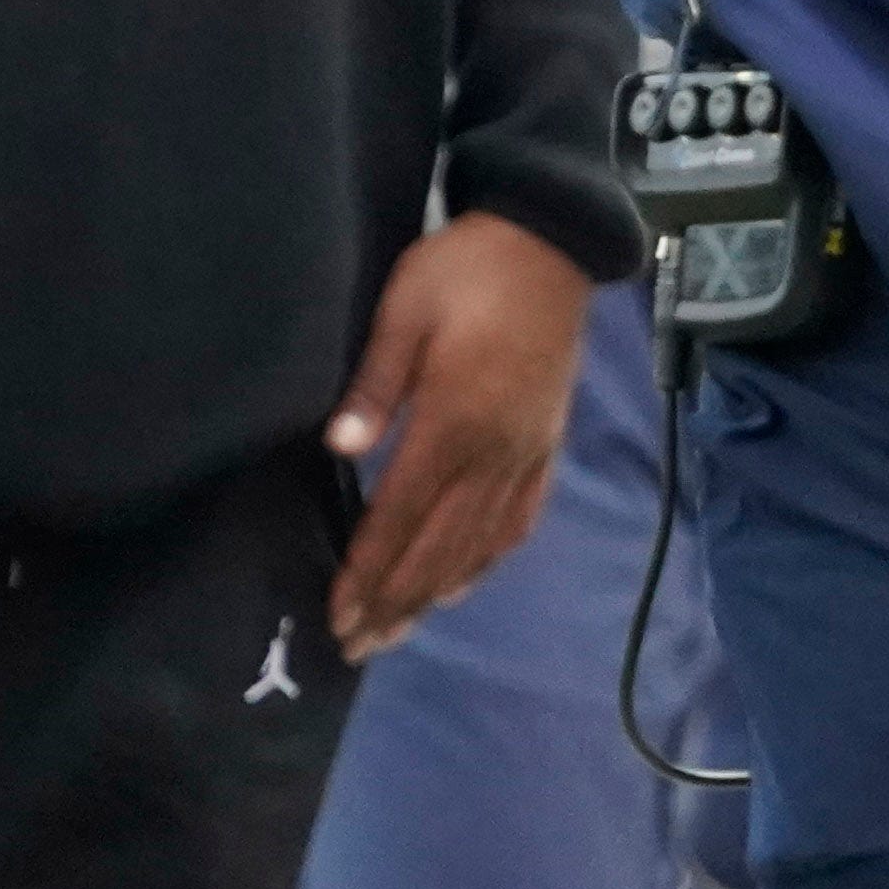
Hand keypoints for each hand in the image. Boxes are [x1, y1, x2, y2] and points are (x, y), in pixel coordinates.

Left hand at [325, 212, 595, 656]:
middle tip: (356, 647)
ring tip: (397, 632)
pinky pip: (518, 519)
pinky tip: (462, 583)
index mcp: (454, 418)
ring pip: (478, 544)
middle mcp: (494, 450)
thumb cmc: (466, 267)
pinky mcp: (547, 444)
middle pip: (438, 546)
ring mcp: (526, 451)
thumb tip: (340, 448)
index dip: (368, 571)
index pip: (400, 515)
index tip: (338, 615)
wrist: (550, 241)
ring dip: (434, 594)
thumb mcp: (405, 305)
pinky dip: (486, 561)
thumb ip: (375, 382)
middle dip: (394, 601)